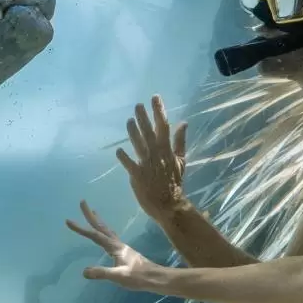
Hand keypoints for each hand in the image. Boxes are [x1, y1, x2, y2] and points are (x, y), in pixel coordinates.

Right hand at [65, 201, 156, 290]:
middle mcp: (117, 244)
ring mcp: (121, 247)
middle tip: (82, 202)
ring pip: (107, 230)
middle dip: (90, 215)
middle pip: (101, 227)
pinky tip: (105, 235)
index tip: (68, 220)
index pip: (94, 235)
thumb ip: (102, 273)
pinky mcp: (124, 252)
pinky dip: (104, 230)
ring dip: (98, 221)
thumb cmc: (138, 277)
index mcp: (114, 247)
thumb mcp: (119, 277)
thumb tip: (84, 271)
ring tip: (93, 212)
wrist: (155, 278)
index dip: (81, 228)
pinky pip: (110, 236)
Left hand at [118, 95, 189, 219]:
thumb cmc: (174, 182)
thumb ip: (180, 141)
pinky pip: (130, 165)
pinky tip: (118, 150)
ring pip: (139, 145)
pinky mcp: (137, 176)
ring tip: (128, 120)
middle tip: (137, 105)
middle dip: (144, 118)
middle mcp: (157, 155)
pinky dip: (124, 158)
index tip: (155, 97)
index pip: (164, 126)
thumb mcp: (181, 161)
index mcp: (167, 150)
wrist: (169, 205)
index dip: (159, 111)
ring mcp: (147, 165)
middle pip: (149, 132)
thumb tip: (184, 122)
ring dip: (133, 132)